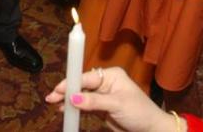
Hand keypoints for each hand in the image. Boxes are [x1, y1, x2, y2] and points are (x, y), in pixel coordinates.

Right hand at [46, 67, 175, 131]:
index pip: (87, 77)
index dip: (72, 82)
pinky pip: (85, 106)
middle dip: (66, 91)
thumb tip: (73, 97)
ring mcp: (102, 96)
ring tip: (54, 104)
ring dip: (68, 100)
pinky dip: (75, 108)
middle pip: (81, 85)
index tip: (58, 88)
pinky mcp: (101, 108)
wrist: (152, 130)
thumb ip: (95, 101)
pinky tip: (65, 110)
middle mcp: (105, 83)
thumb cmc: (140, 112)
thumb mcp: (117, 105)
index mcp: (111, 75)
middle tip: (51, 98)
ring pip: (81, 95)